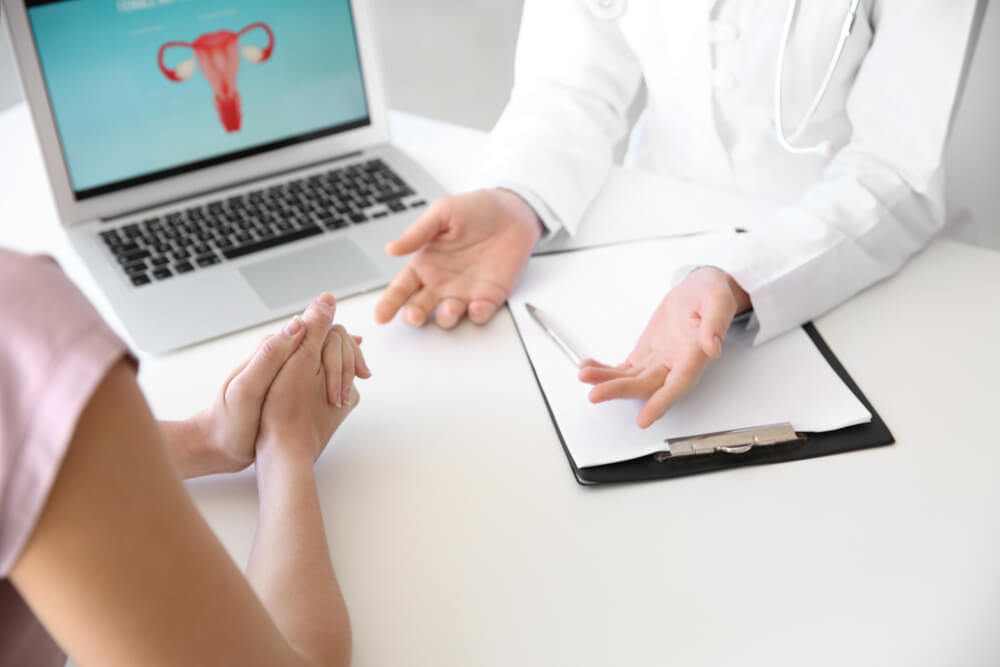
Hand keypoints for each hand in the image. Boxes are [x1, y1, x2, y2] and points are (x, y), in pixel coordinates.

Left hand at [188, 298, 369, 474]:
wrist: (218, 444)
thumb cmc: (230, 420)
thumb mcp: (248, 388)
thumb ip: (271, 354)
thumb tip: (299, 323)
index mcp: (270, 349)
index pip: (314, 329)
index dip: (340, 343)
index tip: (357, 367)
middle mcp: (279, 353)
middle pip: (322, 338)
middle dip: (348, 351)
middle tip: (364, 373)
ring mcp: (284, 369)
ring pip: (321, 352)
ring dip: (344, 360)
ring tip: (361, 375)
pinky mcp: (286, 384)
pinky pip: (315, 368)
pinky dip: (335, 370)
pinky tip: (346, 380)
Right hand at [374, 188, 542, 327]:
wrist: (512, 211)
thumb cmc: (474, 209)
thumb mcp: (442, 214)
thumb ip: (417, 233)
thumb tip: (390, 249)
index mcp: (425, 264)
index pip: (402, 288)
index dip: (389, 303)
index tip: (380, 316)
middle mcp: (441, 282)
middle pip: (421, 307)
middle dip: (414, 315)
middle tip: (413, 316)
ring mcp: (465, 291)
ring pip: (449, 315)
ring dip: (446, 317)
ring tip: (447, 309)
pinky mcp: (490, 296)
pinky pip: (481, 312)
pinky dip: (477, 315)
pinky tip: (476, 308)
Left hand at [578, 268, 749, 428]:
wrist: (700, 290)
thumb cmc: (711, 293)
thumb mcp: (718, 298)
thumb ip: (715, 321)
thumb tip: (712, 345)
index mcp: (695, 355)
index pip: (678, 384)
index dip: (661, 403)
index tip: (644, 419)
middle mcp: (676, 364)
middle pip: (646, 386)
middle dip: (620, 391)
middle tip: (596, 393)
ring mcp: (658, 361)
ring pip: (631, 379)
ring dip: (607, 381)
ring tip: (584, 374)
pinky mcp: (646, 355)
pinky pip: (624, 369)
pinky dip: (605, 370)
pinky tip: (588, 368)